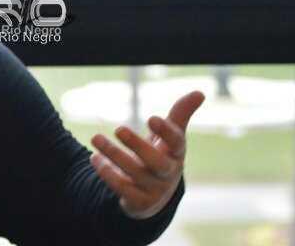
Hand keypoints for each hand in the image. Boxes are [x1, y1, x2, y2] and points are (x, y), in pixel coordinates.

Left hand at [88, 90, 204, 218]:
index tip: (152, 118)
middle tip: (118, 128)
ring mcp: (154, 189)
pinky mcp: (138, 202)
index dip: (166, 131)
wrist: (155, 195)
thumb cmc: (163, 155)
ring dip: (113, 154)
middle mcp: (168, 173)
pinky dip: (106, 172)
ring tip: (95, 138)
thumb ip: (181, 114)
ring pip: (133, 173)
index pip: (176, 143)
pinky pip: (122, 188)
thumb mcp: (171, 136)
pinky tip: (95, 157)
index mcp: (176, 153)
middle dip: (137, 145)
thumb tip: (200, 92)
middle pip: (156, 162)